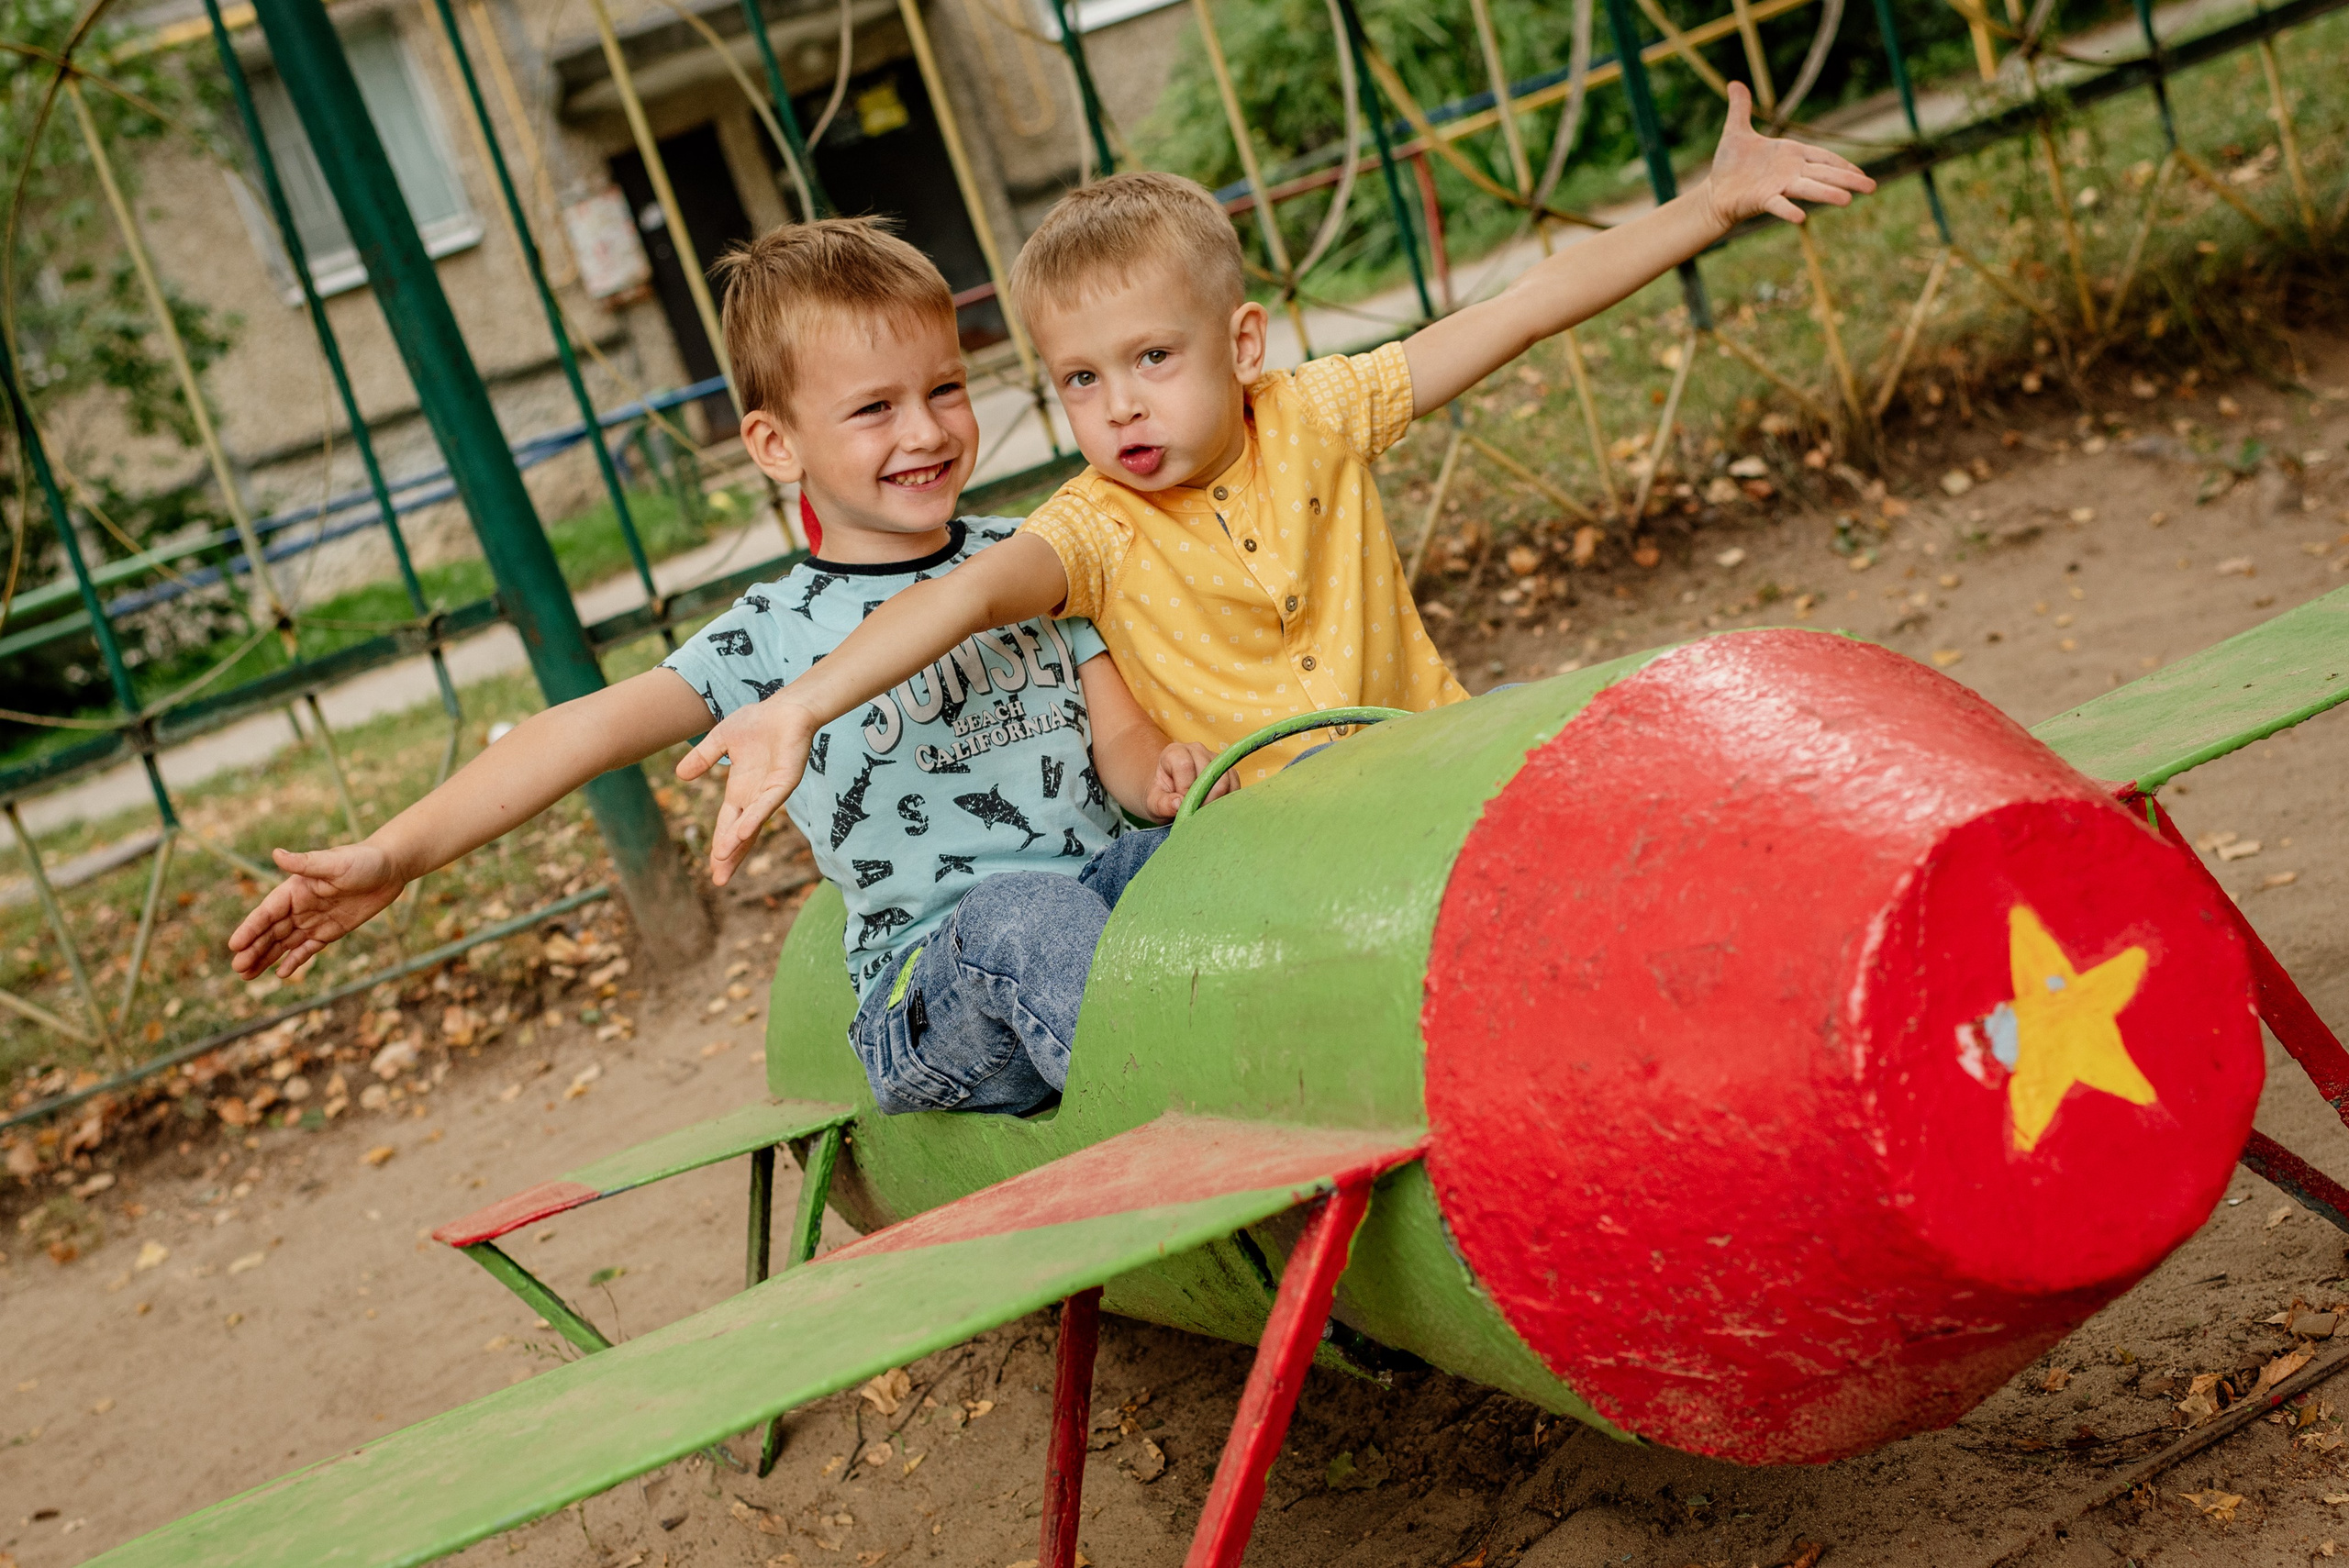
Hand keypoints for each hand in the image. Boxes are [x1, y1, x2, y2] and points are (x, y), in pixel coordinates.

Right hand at [226, 844, 405, 979]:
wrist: (390, 868)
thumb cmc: (362, 860)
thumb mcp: (334, 863)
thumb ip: (305, 863)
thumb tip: (277, 854)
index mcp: (294, 889)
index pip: (267, 912)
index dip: (251, 929)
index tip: (235, 946)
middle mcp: (299, 906)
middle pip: (271, 931)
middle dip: (254, 949)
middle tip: (237, 969)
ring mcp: (313, 920)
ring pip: (284, 943)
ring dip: (266, 958)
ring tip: (246, 975)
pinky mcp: (329, 931)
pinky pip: (308, 948)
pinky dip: (295, 960)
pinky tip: (281, 973)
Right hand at [676, 699, 818, 884]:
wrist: (785, 707)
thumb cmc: (758, 722)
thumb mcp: (720, 739)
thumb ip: (702, 758)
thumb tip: (679, 776)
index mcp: (741, 790)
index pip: (728, 824)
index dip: (721, 845)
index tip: (713, 868)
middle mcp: (756, 796)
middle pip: (741, 833)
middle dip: (730, 856)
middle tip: (719, 881)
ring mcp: (772, 790)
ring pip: (753, 822)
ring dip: (738, 840)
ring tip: (724, 859)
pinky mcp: (786, 780)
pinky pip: (769, 802)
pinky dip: (756, 816)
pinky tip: (745, 830)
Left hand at [1146, 741, 1237, 820]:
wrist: (1171, 795)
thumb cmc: (1161, 798)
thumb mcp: (1154, 804)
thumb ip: (1162, 804)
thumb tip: (1179, 804)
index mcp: (1175, 752)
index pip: (1185, 766)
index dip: (1185, 790)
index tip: (1181, 806)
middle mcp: (1197, 750)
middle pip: (1210, 775)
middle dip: (1203, 800)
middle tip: (1194, 814)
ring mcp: (1215, 759)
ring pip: (1225, 781)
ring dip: (1216, 802)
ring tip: (1202, 813)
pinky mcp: (1229, 771)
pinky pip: (1235, 787)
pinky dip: (1226, 802)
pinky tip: (1213, 809)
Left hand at [1702, 82, 1873, 229]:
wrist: (1714, 191)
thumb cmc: (1730, 164)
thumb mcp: (1736, 131)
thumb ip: (1740, 109)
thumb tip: (1734, 83)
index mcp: (1791, 155)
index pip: (1823, 158)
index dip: (1842, 164)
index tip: (1862, 172)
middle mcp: (1790, 172)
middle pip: (1824, 173)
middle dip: (1847, 178)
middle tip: (1872, 187)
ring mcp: (1778, 187)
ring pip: (1808, 189)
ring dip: (1827, 194)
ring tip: (1847, 200)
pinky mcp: (1762, 200)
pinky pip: (1778, 205)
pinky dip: (1788, 211)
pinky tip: (1801, 218)